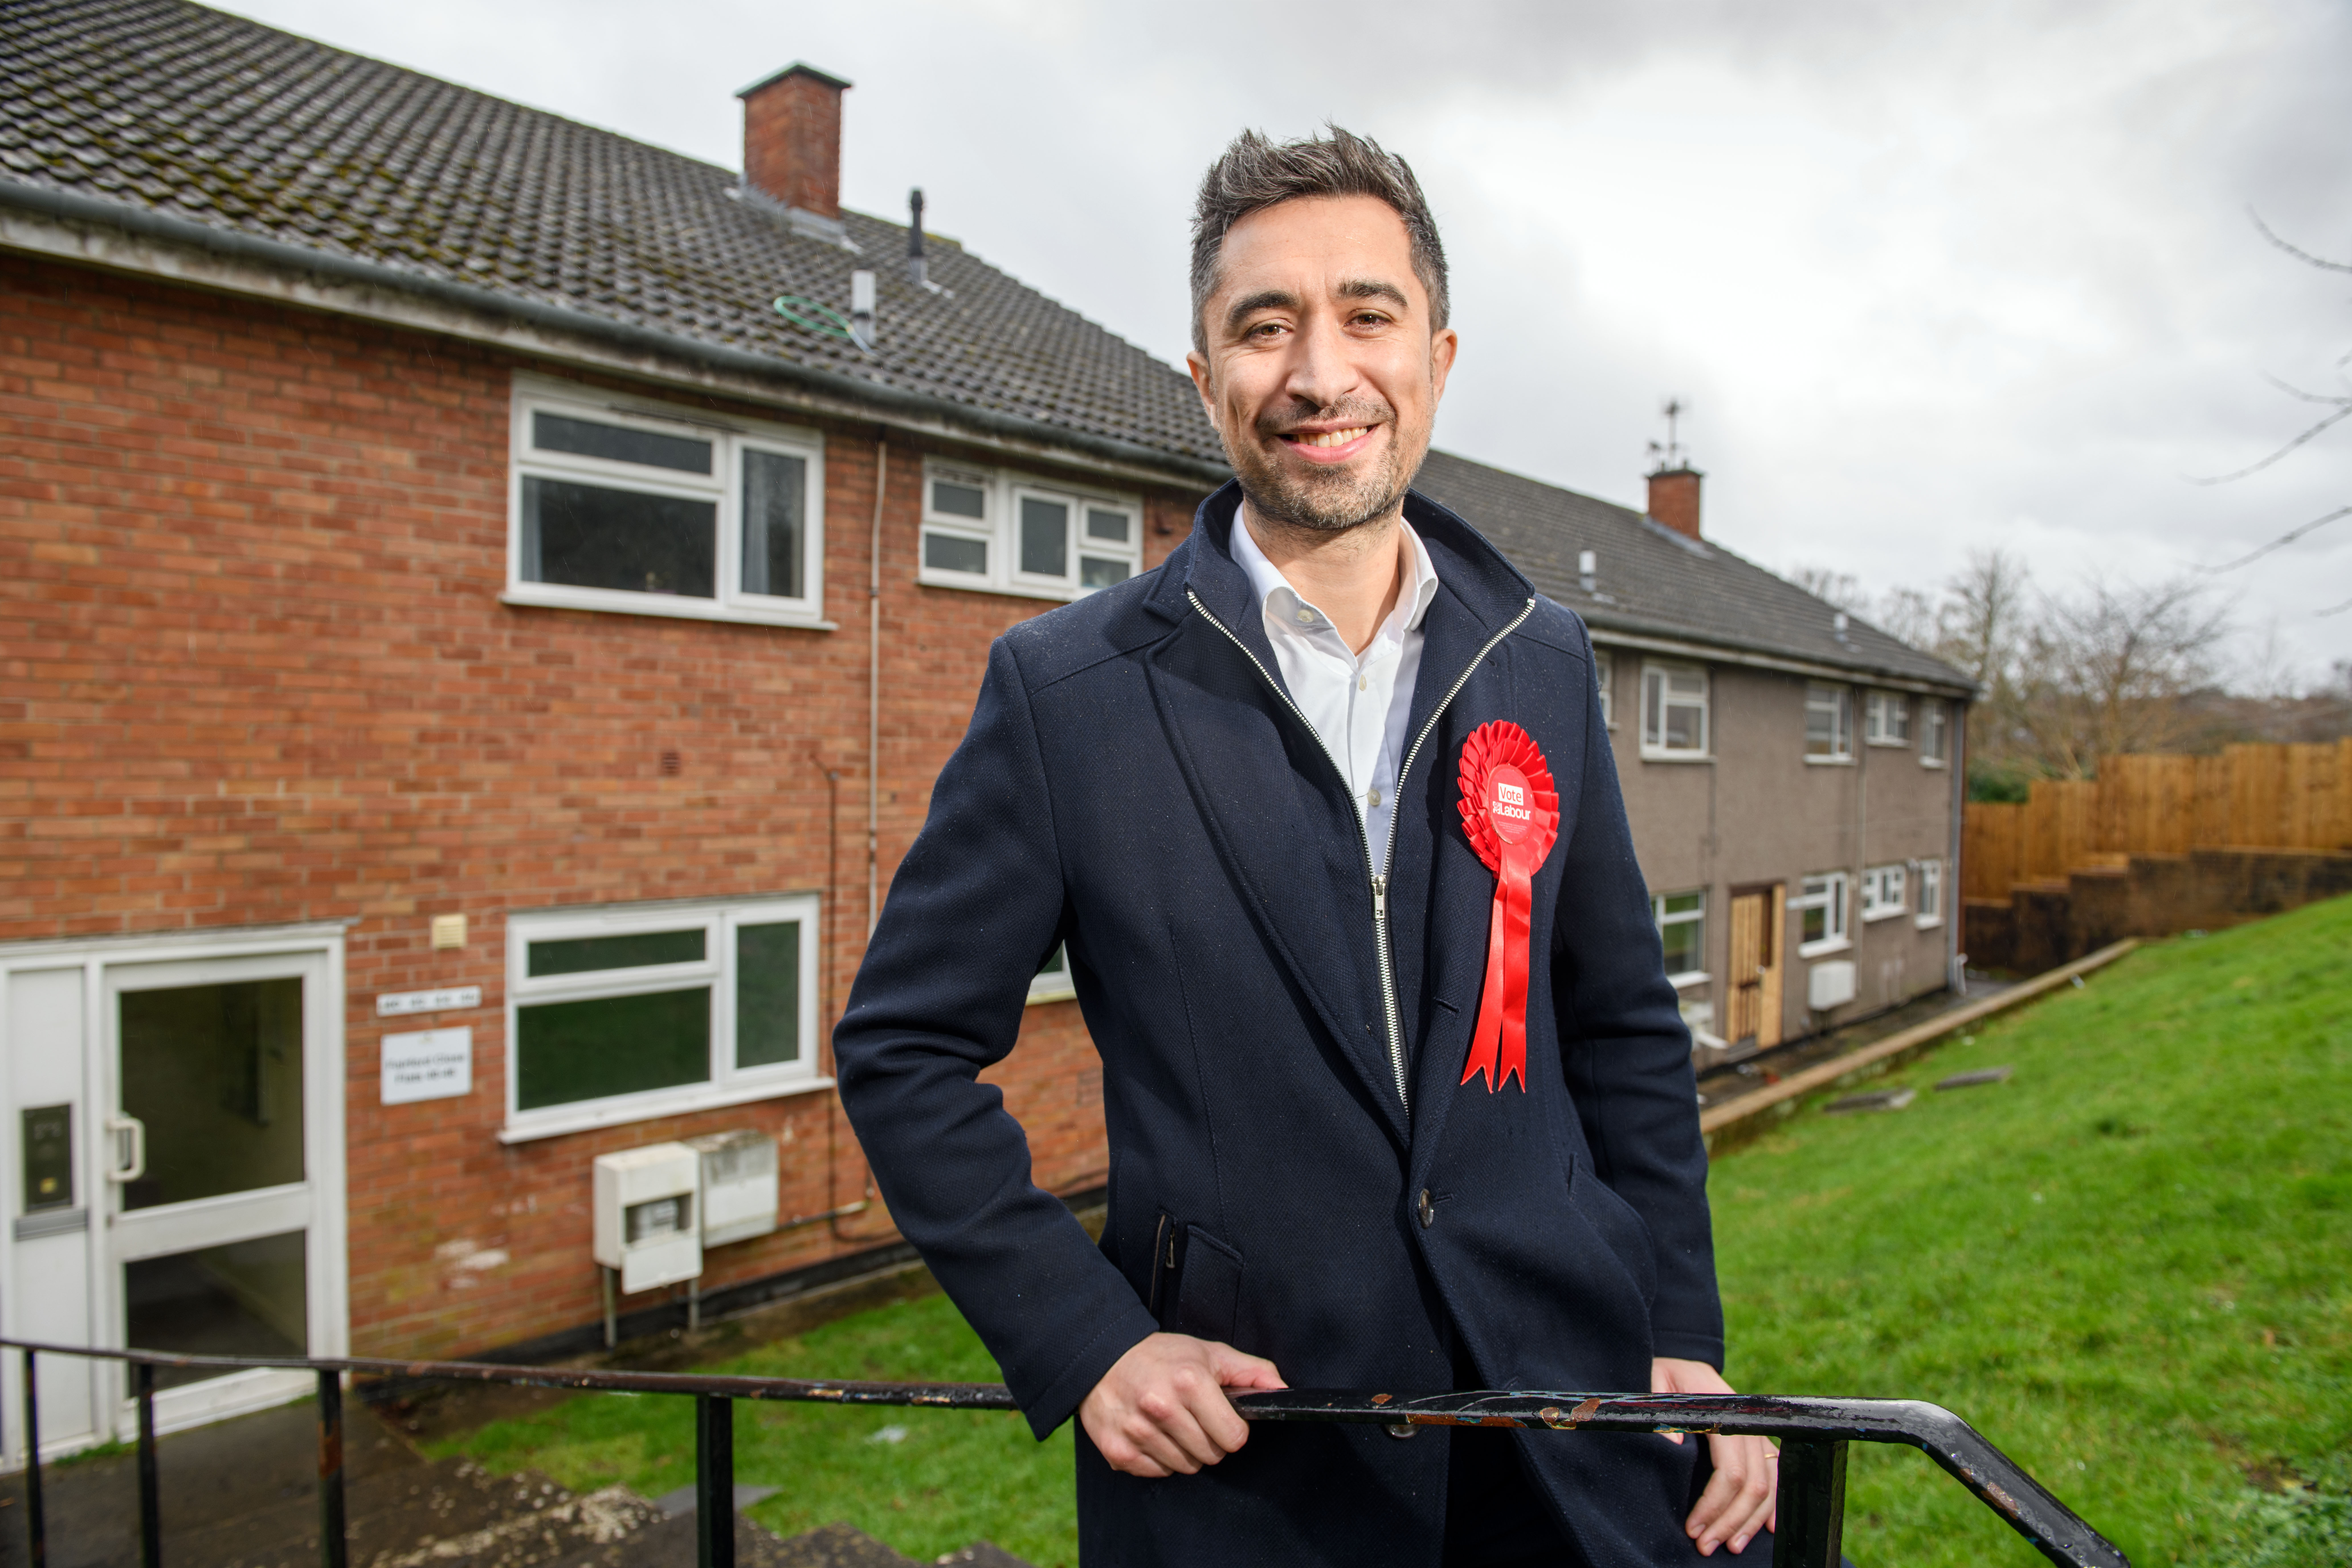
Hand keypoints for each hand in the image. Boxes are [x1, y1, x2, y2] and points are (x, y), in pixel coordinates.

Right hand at [1079, 1332, 1286, 1477]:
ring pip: (1186, 1467)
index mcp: (1190, 1381)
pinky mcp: (1119, 1452)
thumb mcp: (1209, 1353)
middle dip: (1209, 1441)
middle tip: (1193, 1418)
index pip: (1234, 1438)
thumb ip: (1251, 1372)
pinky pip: (1158, 1472)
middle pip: (1211, 1456)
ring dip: (1185, 1451)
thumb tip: (1284, 1391)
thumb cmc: (1161, 1356)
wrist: (1101, 1358)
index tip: (1220, 1417)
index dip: (1232, 1430)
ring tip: (1171, 1423)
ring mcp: (1138, 1432)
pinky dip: (1159, 1458)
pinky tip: (1152, 1432)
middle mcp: (1161, 1407)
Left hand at [1652, 1356, 1778, 1556]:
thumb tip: (1675, 1446)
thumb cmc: (1662, 1376)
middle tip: (1706, 1546)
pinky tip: (1769, 1528)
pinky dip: (1773, 1504)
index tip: (1693, 1528)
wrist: (1679, 1361)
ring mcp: (1755, 1432)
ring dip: (1751, 1521)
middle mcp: (1745, 1423)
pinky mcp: (1758, 1441)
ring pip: (1767, 1486)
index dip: (1713, 1504)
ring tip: (1730, 1545)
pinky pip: (1775, 1475)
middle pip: (1751, 1484)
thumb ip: (1660, 1413)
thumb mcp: (1652, 1386)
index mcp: (1721, 1409)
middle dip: (1730, 1521)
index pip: (1729, 1470)